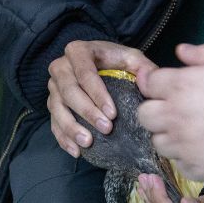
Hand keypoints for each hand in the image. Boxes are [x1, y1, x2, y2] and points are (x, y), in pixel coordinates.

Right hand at [47, 40, 156, 157]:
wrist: (95, 61)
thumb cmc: (114, 60)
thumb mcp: (130, 57)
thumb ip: (143, 67)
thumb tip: (151, 81)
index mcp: (78, 51)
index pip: (85, 72)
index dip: (97, 94)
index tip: (112, 113)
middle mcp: (60, 67)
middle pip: (69, 91)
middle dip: (87, 112)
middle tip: (106, 129)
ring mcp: (53, 87)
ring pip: (57, 108)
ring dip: (71, 128)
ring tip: (88, 142)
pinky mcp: (52, 103)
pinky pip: (53, 122)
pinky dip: (63, 138)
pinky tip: (76, 151)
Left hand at [136, 44, 203, 182]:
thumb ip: (202, 53)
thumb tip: (180, 50)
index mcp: (181, 86)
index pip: (147, 84)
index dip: (155, 83)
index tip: (167, 86)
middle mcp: (175, 116)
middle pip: (144, 115)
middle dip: (155, 110)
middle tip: (177, 110)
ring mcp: (183, 146)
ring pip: (158, 141)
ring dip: (169, 135)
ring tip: (192, 131)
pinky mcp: (193, 169)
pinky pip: (177, 162)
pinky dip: (186, 156)